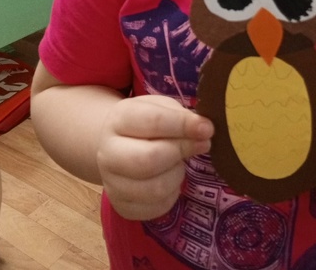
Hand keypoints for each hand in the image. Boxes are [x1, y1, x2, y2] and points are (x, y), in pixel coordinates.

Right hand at [96, 95, 212, 220]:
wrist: (118, 145)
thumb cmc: (146, 123)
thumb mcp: (161, 108)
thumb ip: (182, 116)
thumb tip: (204, 130)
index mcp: (119, 119)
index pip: (152, 122)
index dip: (183, 125)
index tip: (207, 128)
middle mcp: (108, 153)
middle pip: (149, 159)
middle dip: (181, 152)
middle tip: (201, 145)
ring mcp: (112, 184)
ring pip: (155, 188)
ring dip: (178, 175)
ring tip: (179, 162)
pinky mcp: (122, 207)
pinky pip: (157, 208)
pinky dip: (173, 193)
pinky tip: (170, 178)